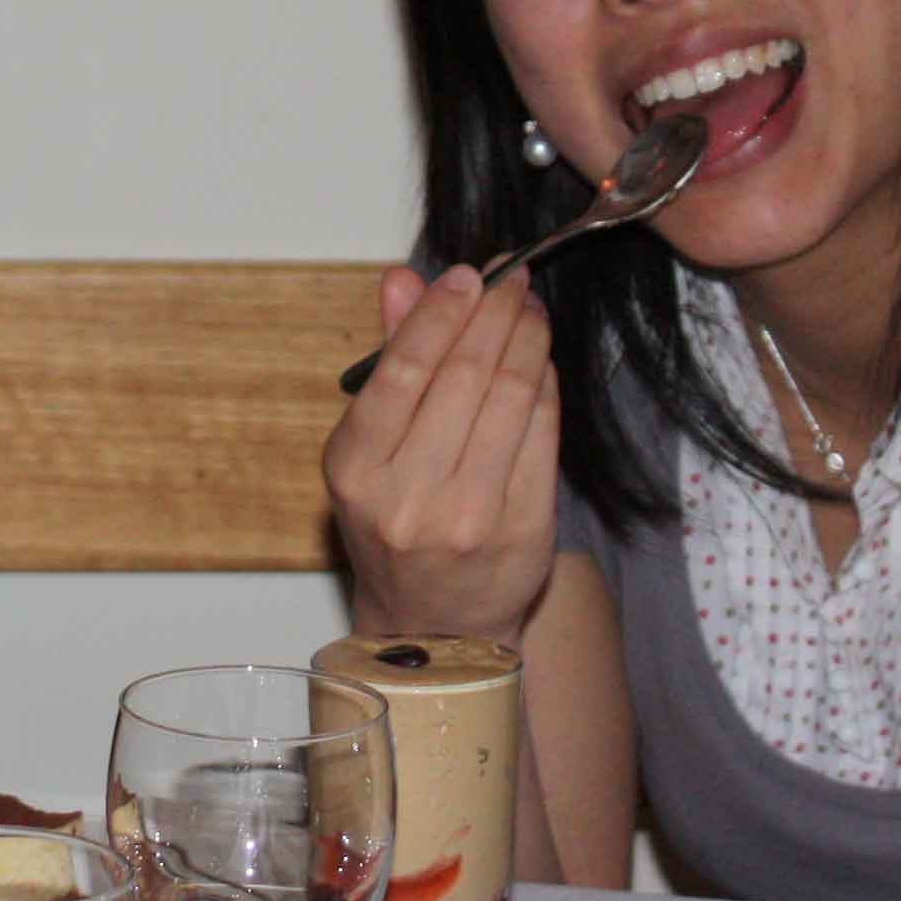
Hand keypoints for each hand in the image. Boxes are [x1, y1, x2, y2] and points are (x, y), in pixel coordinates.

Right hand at [325, 262, 562, 643]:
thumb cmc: (396, 525)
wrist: (435, 626)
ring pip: (510, 400)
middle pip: (465, 377)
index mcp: (354, 470)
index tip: (470, 274)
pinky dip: (546, 387)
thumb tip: (402, 278)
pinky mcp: (523, 529)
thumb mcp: (369, 452)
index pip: (403, 370)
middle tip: (513, 278)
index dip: (442, 312)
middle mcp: (407, 497)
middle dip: (495, 314)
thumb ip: (389, 359)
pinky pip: (542, 436)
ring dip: (528, 340)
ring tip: (531, 309)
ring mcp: (469, 517)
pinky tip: (542, 361)